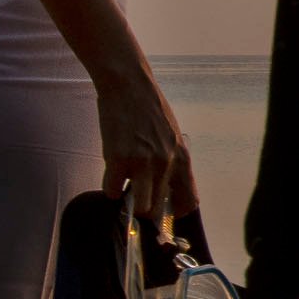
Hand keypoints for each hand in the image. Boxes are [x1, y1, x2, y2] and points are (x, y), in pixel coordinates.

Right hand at [94, 65, 193, 230]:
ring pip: (139, 207)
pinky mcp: (118, 158)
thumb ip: (171, 160)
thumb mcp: (171, 136)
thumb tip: (165, 186)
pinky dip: (109, 188)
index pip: (188, 201)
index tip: (164, 212)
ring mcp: (142, 162)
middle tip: (136, 200)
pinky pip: (112, 190)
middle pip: (158, 209)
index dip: (175, 213)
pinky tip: (110, 175)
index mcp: (181, 158)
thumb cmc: (149, 109)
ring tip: (124, 190)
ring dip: (129, 204)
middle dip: (146, 211)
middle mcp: (166, 163)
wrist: (129, 85)